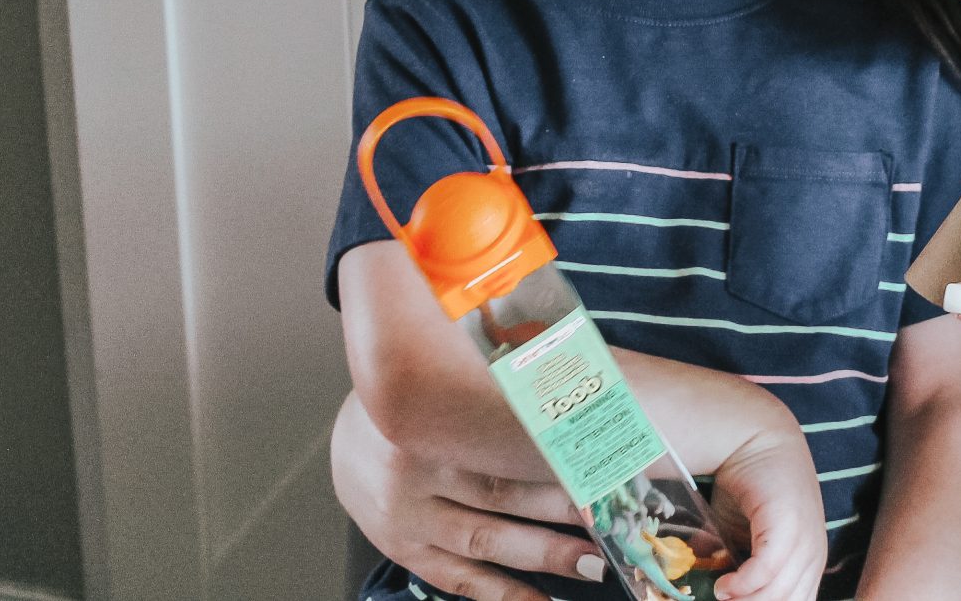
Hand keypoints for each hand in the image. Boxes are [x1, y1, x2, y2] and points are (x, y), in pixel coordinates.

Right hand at [330, 392, 597, 600]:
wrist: (347, 433)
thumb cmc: (417, 400)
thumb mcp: (449, 381)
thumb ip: (500, 392)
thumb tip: (580, 385)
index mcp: (431, 416)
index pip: (505, 437)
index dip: (557, 453)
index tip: (608, 463)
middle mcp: (416, 467)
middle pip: (500, 491)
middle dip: (562, 508)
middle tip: (614, 519)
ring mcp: (405, 514)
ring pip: (483, 538)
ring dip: (541, 554)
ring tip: (591, 564)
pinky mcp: (401, 547)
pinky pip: (455, 577)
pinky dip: (500, 593)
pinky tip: (539, 600)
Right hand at [706, 424, 828, 600]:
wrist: (757, 437)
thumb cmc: (753, 487)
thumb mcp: (746, 535)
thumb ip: (737, 563)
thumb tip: (714, 591)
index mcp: (809, 561)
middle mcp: (814, 554)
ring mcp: (805, 539)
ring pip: (779, 593)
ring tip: (719, 597)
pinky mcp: (788, 524)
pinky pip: (768, 569)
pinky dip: (745, 584)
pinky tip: (724, 586)